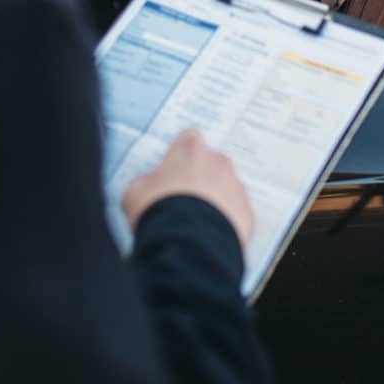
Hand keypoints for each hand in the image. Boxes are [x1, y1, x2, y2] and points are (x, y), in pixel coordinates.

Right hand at [122, 129, 254, 246]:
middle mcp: (218, 162)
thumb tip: (149, 186)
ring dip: (216, 200)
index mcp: (190, 149)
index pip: (188, 139)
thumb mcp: (135, 191)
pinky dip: (227, 222)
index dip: (180, 155)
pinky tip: (210, 235)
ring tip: (198, 222)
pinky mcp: (247, 213)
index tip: (174, 168)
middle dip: (201, 177)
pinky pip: (238, 214)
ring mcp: (236, 186)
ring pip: (227, 188)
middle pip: (211, 163)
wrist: (186, 245)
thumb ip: (147, 181)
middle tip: (185, 199)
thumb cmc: (159, 211)